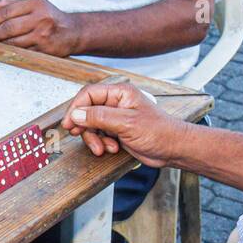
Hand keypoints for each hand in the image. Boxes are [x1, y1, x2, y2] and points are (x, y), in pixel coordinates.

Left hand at [0, 0, 81, 56]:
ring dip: (0, 44)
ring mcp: (43, 35)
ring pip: (13, 42)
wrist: (73, 31)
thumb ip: (10, 4)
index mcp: (36, 3)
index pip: (6, 12)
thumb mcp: (33, 5)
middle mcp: (41, 18)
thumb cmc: (49, 16)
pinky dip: (11, 51)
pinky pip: (22, 52)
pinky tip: (6, 50)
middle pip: (8, 27)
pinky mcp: (45, 50)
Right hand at [61, 82, 189, 167]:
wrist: (173, 149)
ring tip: (103, 148)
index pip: (89, 94)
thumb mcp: (126, 123)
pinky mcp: (117, 130)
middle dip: (84, 126)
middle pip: (87, 110)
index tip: (69, 122)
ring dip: (94, 138)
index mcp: (120, 93)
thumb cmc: (160, 132)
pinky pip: (99, 135)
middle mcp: (116, 103)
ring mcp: (116, 117)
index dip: (76, 107)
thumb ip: (99, 117)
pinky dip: (101, 143)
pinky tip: (111, 148)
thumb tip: (76, 114)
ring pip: (91, 125)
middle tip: (79, 135)